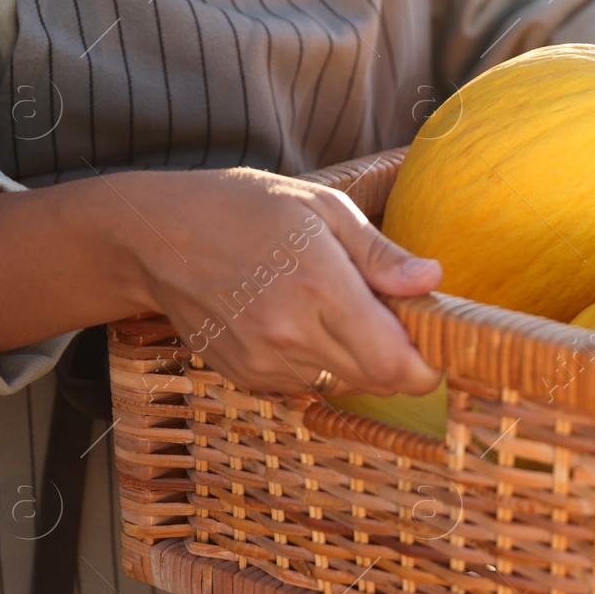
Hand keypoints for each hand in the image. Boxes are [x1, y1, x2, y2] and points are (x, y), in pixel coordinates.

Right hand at [0, 168, 442, 397]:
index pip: (395, 364)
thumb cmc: (244, 209)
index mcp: (320, 286)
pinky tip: (301, 323)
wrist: (155, 237)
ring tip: (337, 310)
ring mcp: (264, 361)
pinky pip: (307, 384)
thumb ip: (381, 255)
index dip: (428, 367)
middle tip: (394, 319)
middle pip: (377, 381)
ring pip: (344, 385)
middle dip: (400, 359)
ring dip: (359, 360)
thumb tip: (433, 280)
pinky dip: (321, 363)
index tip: (439, 346)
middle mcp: (291, 334)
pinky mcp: (246, 376)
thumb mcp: (322, 209)